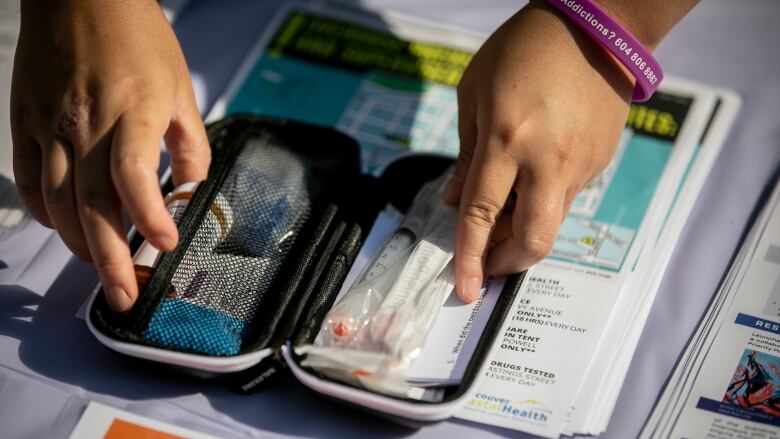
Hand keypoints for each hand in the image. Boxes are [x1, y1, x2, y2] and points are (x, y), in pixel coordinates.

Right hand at [11, 0, 209, 310]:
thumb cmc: (136, 38)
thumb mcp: (181, 90)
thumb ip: (190, 145)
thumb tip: (192, 191)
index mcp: (130, 114)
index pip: (134, 178)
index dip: (150, 217)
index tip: (164, 246)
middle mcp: (84, 124)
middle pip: (92, 207)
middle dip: (109, 261)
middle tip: (123, 296)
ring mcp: (49, 126)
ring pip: (57, 203)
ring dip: (79, 244)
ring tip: (101, 270)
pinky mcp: (25, 123)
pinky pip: (29, 182)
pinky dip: (47, 214)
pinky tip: (66, 229)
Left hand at [445, 1, 634, 301]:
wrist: (593, 29)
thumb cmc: (522, 50)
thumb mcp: (474, 94)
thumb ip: (466, 156)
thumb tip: (457, 202)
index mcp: (507, 139)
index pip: (482, 215)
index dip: (470, 258)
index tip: (463, 289)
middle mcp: (546, 160)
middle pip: (533, 239)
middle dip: (507, 263)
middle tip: (488, 264)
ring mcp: (579, 163)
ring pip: (551, 222)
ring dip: (522, 232)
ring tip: (503, 211)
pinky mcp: (599, 161)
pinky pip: (566, 196)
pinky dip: (541, 202)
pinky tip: (531, 177)